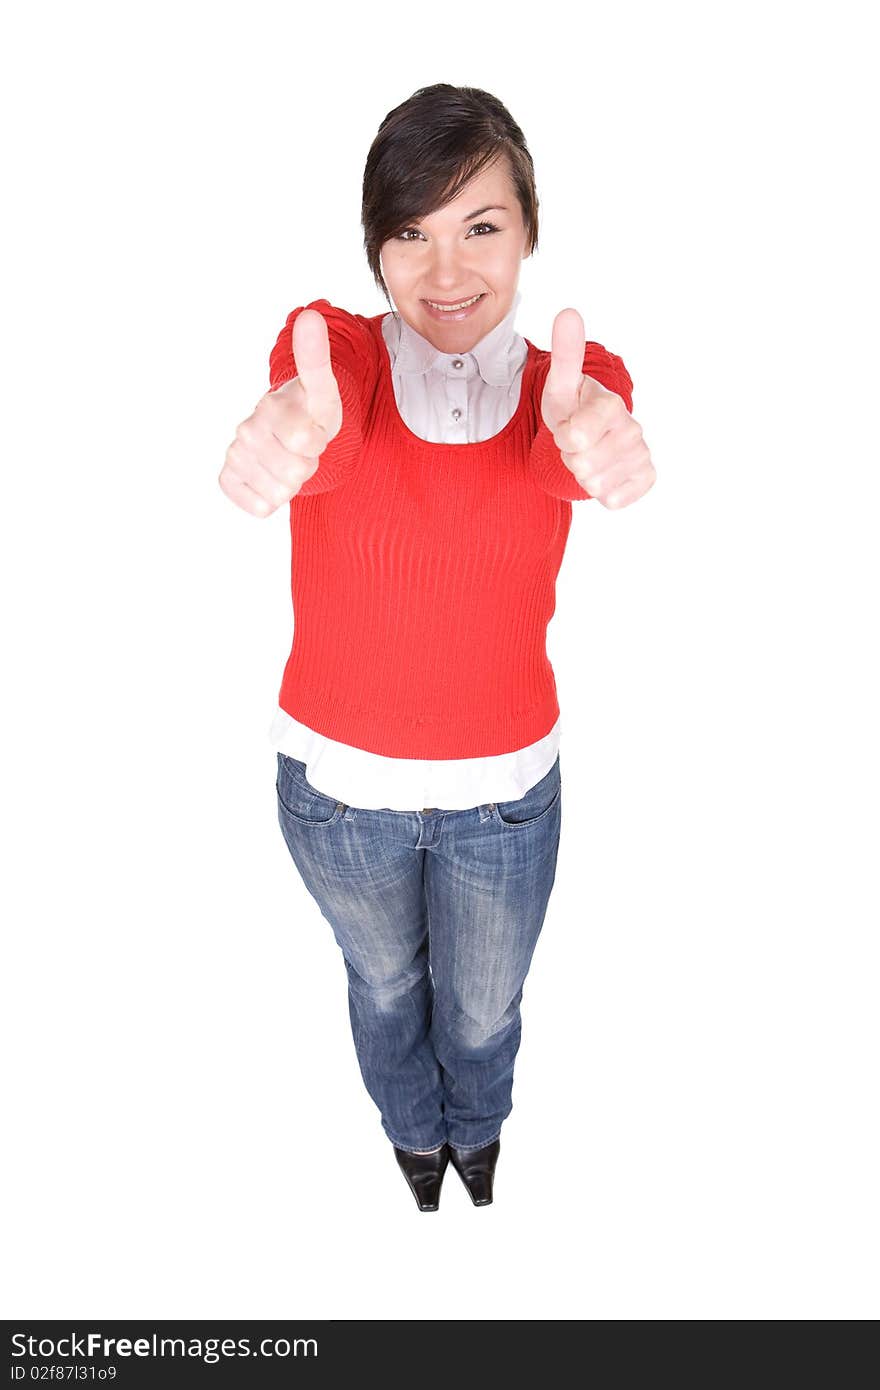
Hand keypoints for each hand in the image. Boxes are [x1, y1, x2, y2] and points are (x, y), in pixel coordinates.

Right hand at [218, 309, 343, 516]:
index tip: (315, 428)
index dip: (319, 441)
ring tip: (289, 460)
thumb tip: (312, 316)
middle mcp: (246, 430)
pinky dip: (271, 500)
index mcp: (270, 407)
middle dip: (307, 465)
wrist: (289, 432)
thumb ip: (316, 360)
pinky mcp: (228, 479)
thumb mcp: (323, 390)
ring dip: (292, 483)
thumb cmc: (310, 412)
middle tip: (303, 448)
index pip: (306, 441)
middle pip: (295, 473)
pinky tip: (271, 477)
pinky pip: (260, 507)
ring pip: (280, 493)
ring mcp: (236, 455)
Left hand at [540, 308, 654, 508]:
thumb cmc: (573, 408)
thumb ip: (565, 354)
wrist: (590, 435)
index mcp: (611, 405)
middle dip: (570, 457)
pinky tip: (604, 472)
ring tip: (588, 455)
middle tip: (575, 442)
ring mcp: (640, 455)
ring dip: (583, 475)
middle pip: (581, 465)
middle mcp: (632, 430)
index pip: (573, 437)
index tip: (566, 426)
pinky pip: (613, 500)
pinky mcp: (646, 478)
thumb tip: (568, 313)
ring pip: (594, 485)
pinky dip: (602, 492)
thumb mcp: (561, 385)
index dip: (562, 436)